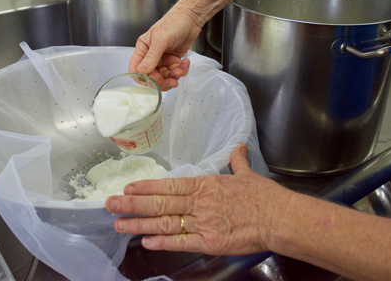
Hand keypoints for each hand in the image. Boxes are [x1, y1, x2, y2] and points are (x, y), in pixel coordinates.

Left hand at [105, 145, 292, 255]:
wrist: (280, 217)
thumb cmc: (265, 197)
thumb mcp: (247, 175)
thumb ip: (237, 162)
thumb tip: (238, 148)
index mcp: (205, 185)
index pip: (169, 185)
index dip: (146, 187)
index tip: (127, 186)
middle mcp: (199, 202)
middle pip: (159, 203)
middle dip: (132, 204)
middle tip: (110, 204)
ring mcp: (203, 222)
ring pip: (164, 222)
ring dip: (139, 223)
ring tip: (119, 224)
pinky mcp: (210, 242)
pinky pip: (181, 242)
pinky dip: (162, 241)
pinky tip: (146, 240)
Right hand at [129, 8, 201, 90]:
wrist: (191, 18)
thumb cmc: (173, 23)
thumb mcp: (160, 39)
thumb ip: (151, 56)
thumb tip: (142, 71)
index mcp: (143, 49)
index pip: (136, 69)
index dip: (143, 78)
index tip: (154, 80)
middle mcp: (150, 56)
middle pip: (151, 76)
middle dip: (162, 80)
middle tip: (171, 80)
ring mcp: (162, 59)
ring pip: (164, 77)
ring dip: (173, 76)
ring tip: (180, 69)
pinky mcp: (173, 60)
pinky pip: (175, 72)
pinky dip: (181, 70)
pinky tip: (185, 62)